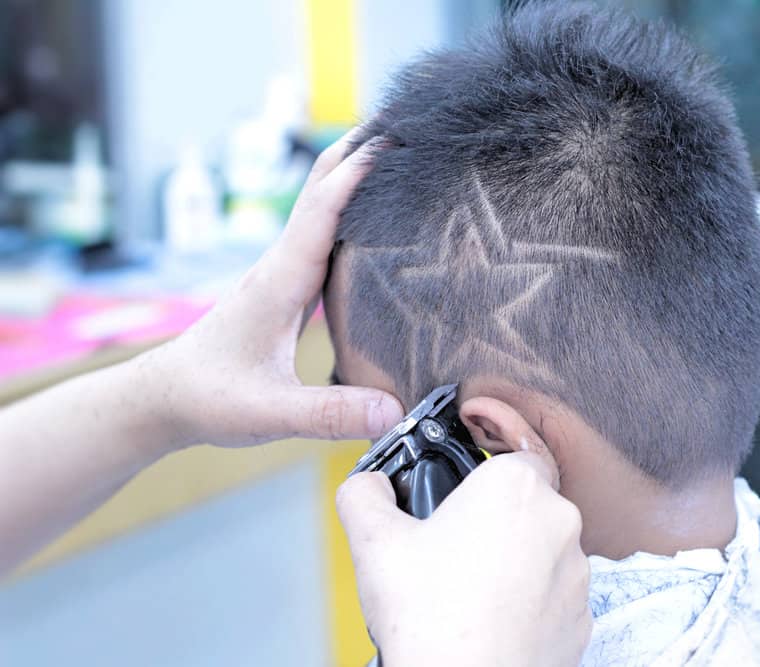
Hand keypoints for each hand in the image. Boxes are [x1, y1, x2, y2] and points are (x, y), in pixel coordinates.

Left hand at [139, 129, 403, 451]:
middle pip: (318, 189)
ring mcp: (279, 272)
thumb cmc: (209, 399)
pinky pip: (319, 231)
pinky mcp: (283, 285)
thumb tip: (393, 411)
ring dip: (352, 172)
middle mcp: (279, 266)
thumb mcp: (268, 413)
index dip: (356, 175)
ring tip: (397, 152)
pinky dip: (345, 206)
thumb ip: (329, 414)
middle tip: (403, 122)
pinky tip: (370, 215)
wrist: (164, 397)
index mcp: (278, 282)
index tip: (394, 141)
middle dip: (355, 150)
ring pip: (318, 205)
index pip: (320, 212)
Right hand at [337, 449, 592, 666]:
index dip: (480, 479)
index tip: (458, 502)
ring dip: (514, 561)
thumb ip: (364, 494)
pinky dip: (529, 603)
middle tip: (451, 551)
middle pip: (526, 504)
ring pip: (542, 550)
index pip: (508, 457)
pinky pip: (554, 595)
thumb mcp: (372, 542)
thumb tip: (368, 486)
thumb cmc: (427, 617)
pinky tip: (491, 618)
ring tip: (467, 591)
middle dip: (494, 522)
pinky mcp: (583, 617)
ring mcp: (577, 572)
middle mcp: (559, 520)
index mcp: (516, 487)